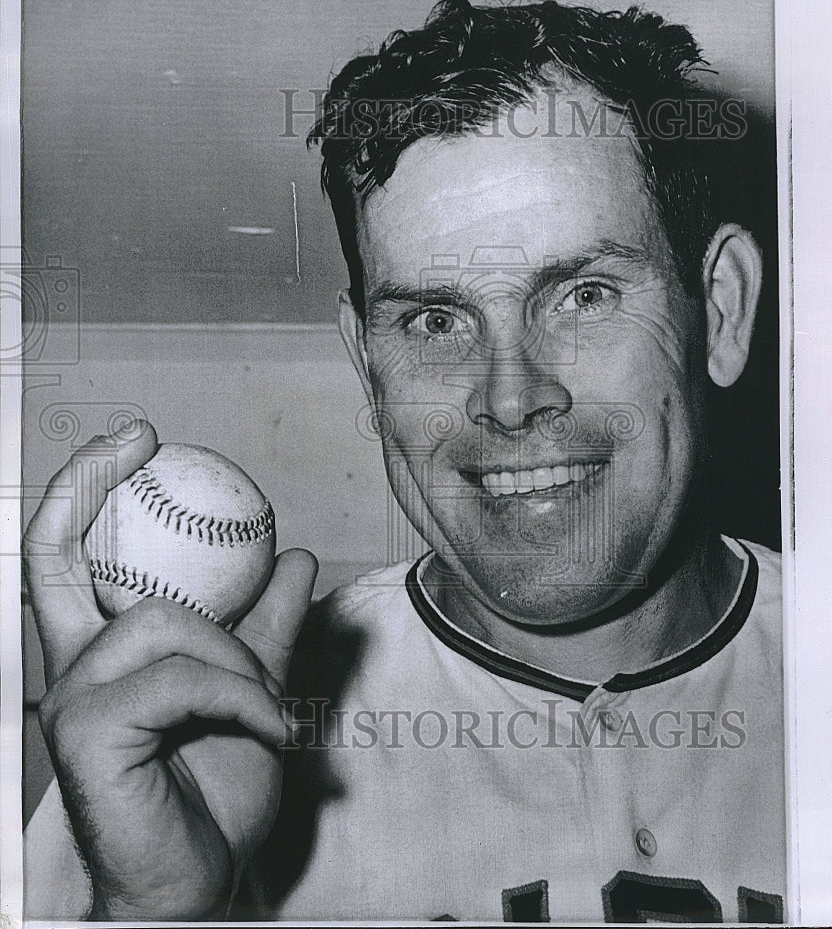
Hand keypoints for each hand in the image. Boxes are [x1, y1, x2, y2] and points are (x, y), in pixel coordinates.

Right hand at [24, 421, 316, 918]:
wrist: (202, 878)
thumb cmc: (217, 789)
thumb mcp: (254, 690)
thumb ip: (269, 627)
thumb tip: (295, 556)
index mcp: (104, 652)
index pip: (68, 556)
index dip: (85, 486)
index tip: (136, 438)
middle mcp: (72, 667)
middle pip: (53, 554)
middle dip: (82, 479)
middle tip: (140, 436)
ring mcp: (70, 698)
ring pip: (161, 621)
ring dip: (237, 657)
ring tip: (270, 705)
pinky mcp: (85, 733)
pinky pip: (181, 677)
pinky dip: (242, 694)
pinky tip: (271, 726)